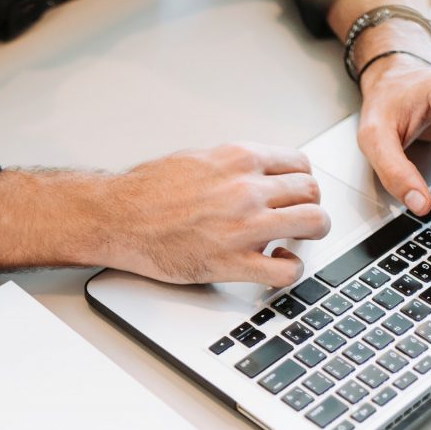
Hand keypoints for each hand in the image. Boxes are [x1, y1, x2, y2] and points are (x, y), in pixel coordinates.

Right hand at [100, 142, 329, 287]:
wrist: (118, 218)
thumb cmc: (145, 192)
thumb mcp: (197, 159)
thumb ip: (233, 166)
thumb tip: (255, 174)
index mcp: (239, 159)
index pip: (299, 164)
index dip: (301, 182)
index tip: (294, 194)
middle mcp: (247, 189)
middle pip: (311, 192)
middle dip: (308, 206)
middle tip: (297, 218)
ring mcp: (244, 226)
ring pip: (313, 223)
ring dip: (310, 234)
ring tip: (294, 241)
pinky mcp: (233, 262)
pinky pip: (285, 270)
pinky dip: (290, 269)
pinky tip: (277, 264)